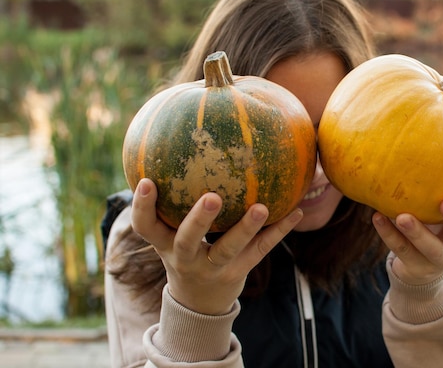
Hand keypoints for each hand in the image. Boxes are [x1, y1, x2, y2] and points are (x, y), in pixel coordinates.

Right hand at [131, 178, 302, 314]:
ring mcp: (213, 268)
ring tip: (261, 208)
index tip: (147, 180)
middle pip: (187, 240)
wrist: (200, 300)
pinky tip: (296, 211)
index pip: (146, 227)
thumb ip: (171, 201)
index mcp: (165, 244)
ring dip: (246, 228)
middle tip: (212, 197)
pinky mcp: (238, 272)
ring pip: (229, 249)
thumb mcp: (170, 233)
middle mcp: (185, 258)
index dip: (142, 206)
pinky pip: (260, 250)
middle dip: (199, 220)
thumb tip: (180, 146)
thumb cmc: (185, 250)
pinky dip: (278, 230)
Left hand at [373, 165, 442, 284]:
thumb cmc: (432, 221)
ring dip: (417, 232)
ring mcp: (439, 256)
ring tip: (402, 216)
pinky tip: (376, 217)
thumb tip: (441, 116)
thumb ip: (441, 174)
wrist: (421, 269)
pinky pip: (401, 250)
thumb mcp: (440, 201)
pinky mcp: (417, 267)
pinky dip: (388, 234)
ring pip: (432, 248)